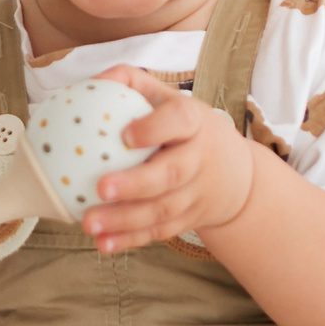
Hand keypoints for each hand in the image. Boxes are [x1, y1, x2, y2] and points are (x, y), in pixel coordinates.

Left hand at [80, 66, 257, 252]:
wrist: (236, 175)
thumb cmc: (188, 130)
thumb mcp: (171, 100)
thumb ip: (133, 83)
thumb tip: (92, 81)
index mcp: (194, 123)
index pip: (180, 121)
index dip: (155, 128)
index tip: (126, 135)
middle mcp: (199, 159)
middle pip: (171, 173)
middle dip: (136, 184)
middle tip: (101, 187)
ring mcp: (196, 194)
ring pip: (162, 209)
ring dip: (125, 219)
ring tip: (89, 222)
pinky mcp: (189, 219)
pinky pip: (160, 231)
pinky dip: (132, 239)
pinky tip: (104, 244)